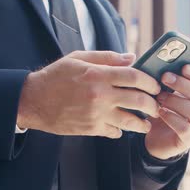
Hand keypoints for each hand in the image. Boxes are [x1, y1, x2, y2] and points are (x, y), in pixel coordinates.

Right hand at [16, 51, 160, 137]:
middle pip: (138, 100)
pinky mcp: (91, 128)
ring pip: (130, 121)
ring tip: (146, 123)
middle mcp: (100, 95)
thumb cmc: (56, 76)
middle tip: (156, 106)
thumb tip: (131, 58)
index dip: (150, 81)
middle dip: (153, 104)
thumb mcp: (79, 58)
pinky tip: (122, 127)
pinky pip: (115, 132)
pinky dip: (121, 130)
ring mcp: (96, 114)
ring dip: (142, 123)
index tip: (155, 86)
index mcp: (98, 75)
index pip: (134, 76)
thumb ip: (107, 57)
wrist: (33, 101)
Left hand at [144, 65, 189, 159]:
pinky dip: (172, 118)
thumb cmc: (165, 110)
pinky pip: (185, 129)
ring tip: (160, 97)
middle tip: (165, 77)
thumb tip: (166, 64)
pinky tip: (160, 112)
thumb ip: (171, 81)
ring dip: (176, 101)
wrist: (156, 137)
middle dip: (184, 85)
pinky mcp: (189, 141)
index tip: (183, 66)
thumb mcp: (169, 94)